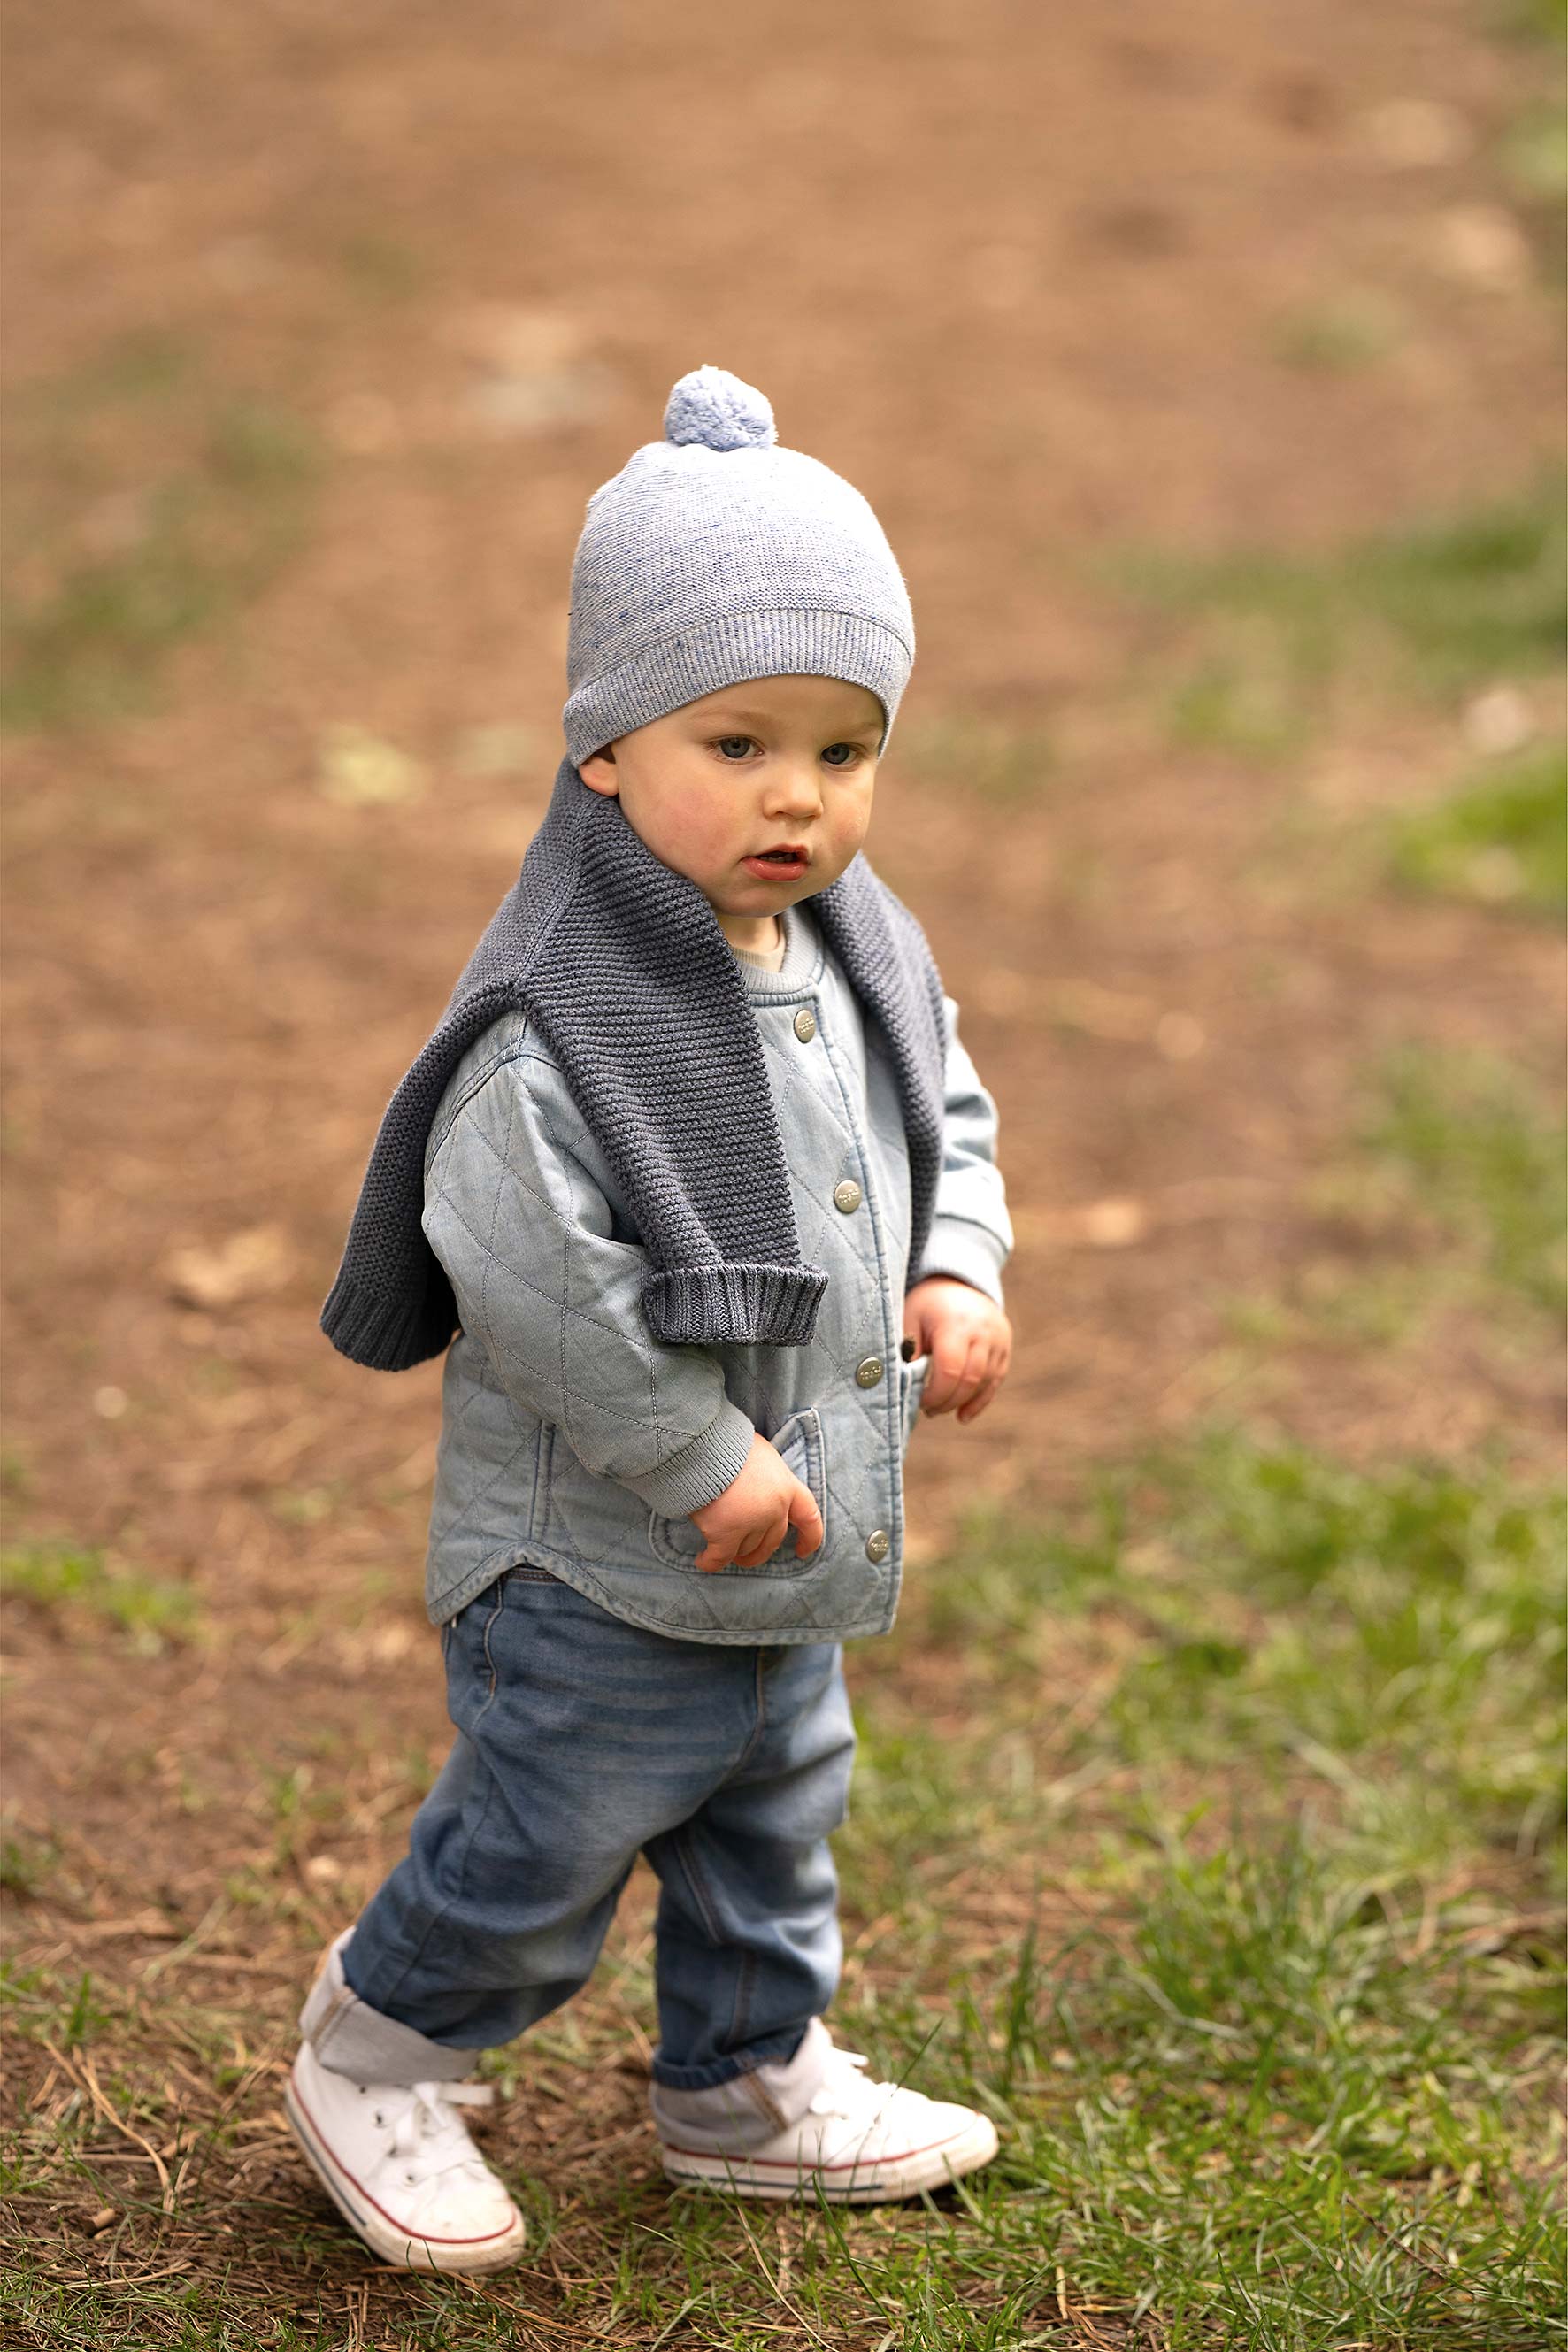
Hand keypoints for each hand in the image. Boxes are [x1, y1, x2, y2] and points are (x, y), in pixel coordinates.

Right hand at [690, 1432, 823, 1572]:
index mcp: (787, 1486)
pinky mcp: (726, 1534)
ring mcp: (751, 1523)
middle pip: (772, 1541)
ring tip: (716, 1546)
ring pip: (745, 1550)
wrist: (704, 1444)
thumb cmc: (729, 1442)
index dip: (809, 1538)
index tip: (802, 1552)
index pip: (809, 1518)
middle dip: (759, 1552)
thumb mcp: (762, 1453)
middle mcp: (775, 1508)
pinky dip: (710, 1561)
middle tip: (743, 1555)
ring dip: (732, 1551)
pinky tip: (703, 1560)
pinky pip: (719, 1557)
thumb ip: (767, 1477)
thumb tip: (758, 1488)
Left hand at [903, 1276, 1011, 1424]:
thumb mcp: (910, 1319)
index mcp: (956, 1324)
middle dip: (947, 1401)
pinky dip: (980, 1401)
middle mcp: (983, 1331)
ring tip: (939, 1409)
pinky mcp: (1005, 1348)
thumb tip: (903, 1385)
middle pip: (969, 1380)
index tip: (919, 1400)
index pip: (949, 1370)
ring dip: (961, 1402)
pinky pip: (996, 1381)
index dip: (934, 1393)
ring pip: (984, 1383)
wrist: (958, 1280)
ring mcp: (999, 1340)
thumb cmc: (927, 1304)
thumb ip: (907, 1351)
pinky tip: (963, 1415)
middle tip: (928, 1411)